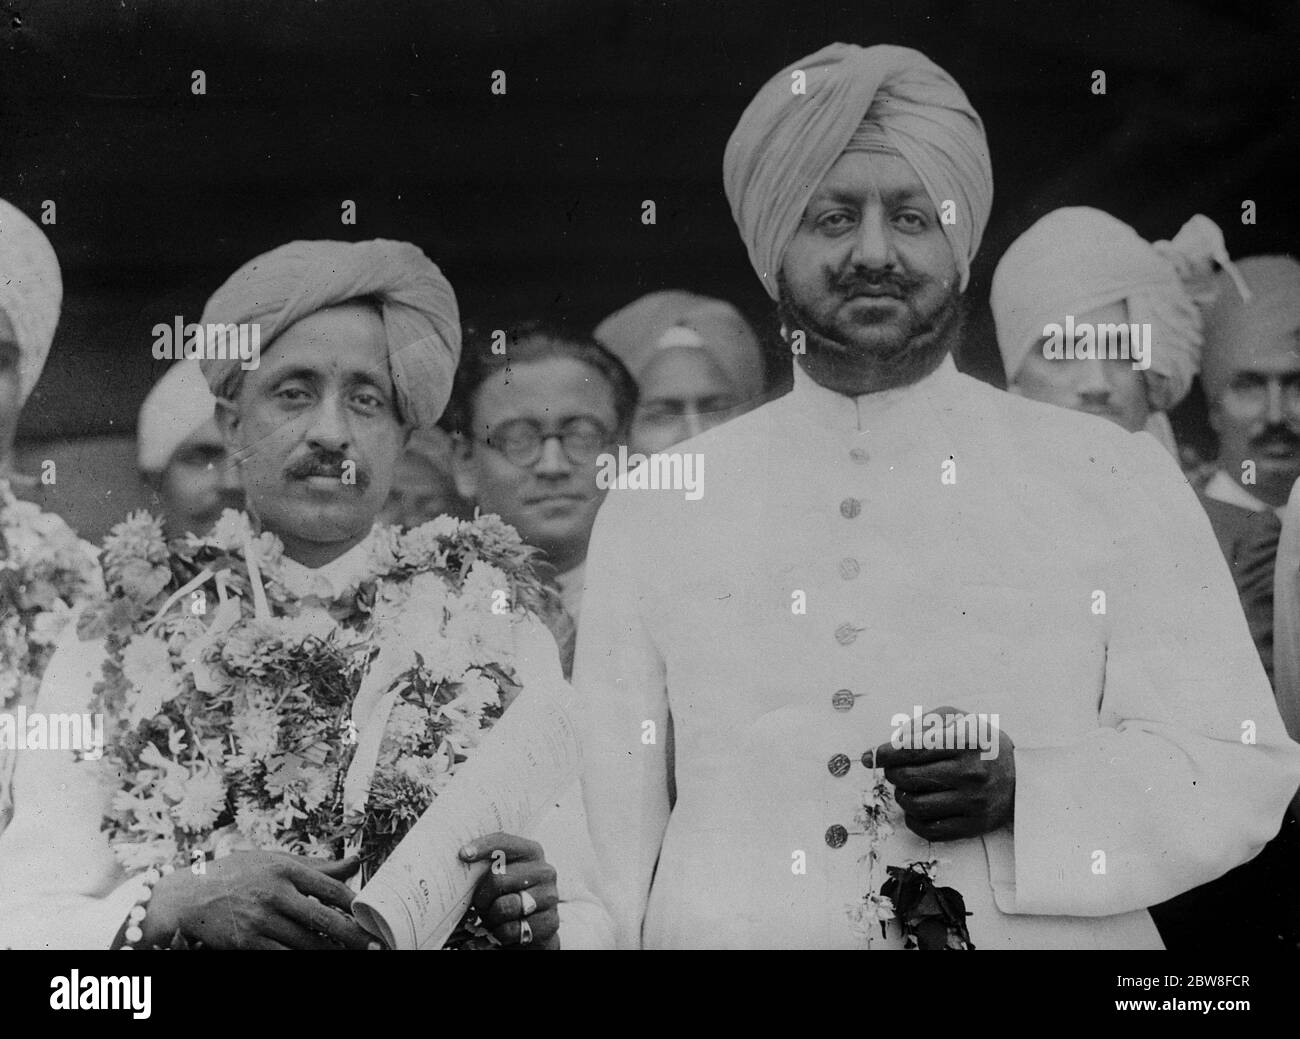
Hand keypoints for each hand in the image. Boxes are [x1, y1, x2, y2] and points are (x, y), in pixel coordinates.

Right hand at [142, 852, 377, 949]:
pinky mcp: (248, 943)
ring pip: (307, 943)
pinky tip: (319, 958)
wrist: (189, 896)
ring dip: (332, 952)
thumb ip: (317, 864)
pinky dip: (303, 959)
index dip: (356, 904)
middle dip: (353, 935)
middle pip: (324, 919)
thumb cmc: (238, 874)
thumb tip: (357, 859)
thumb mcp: (275, 860)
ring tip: (351, 954)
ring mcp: (261, 920)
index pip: (330, 887)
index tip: (372, 914)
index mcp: (285, 869)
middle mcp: (274, 893)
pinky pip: (284, 956)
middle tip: (375, 945)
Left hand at [460, 833, 559, 948]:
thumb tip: (463, 856)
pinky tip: (504, 930)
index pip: (504, 843)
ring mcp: (549, 897)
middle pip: (498, 879)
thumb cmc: (510, 896)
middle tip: (480, 904)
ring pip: (505, 907)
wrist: (534, 926)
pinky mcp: (550, 922)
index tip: (463, 854)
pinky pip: (512, 929)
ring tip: (494, 917)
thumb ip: (489, 865)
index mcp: (531, 852)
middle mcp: (544, 871)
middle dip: (482, 896)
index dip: (482, 847)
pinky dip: (500, 934)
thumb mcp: (502, 875)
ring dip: (491, 917)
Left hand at [873, 705, 1014, 840]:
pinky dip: (913, 819)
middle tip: (895, 770)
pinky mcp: (973, 825)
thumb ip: (918, 727)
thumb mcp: (956, 720)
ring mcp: (973, 802)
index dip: (885, 754)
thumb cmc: (979, 744)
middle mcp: (971, 773)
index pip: (911, 749)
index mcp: (965, 742)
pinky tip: (917, 808)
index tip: (874, 757)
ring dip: (901, 796)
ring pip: (914, 805)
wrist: (1021, 777)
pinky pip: (928, 829)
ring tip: (907, 788)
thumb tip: (878, 751)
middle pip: (908, 777)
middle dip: (892, 773)